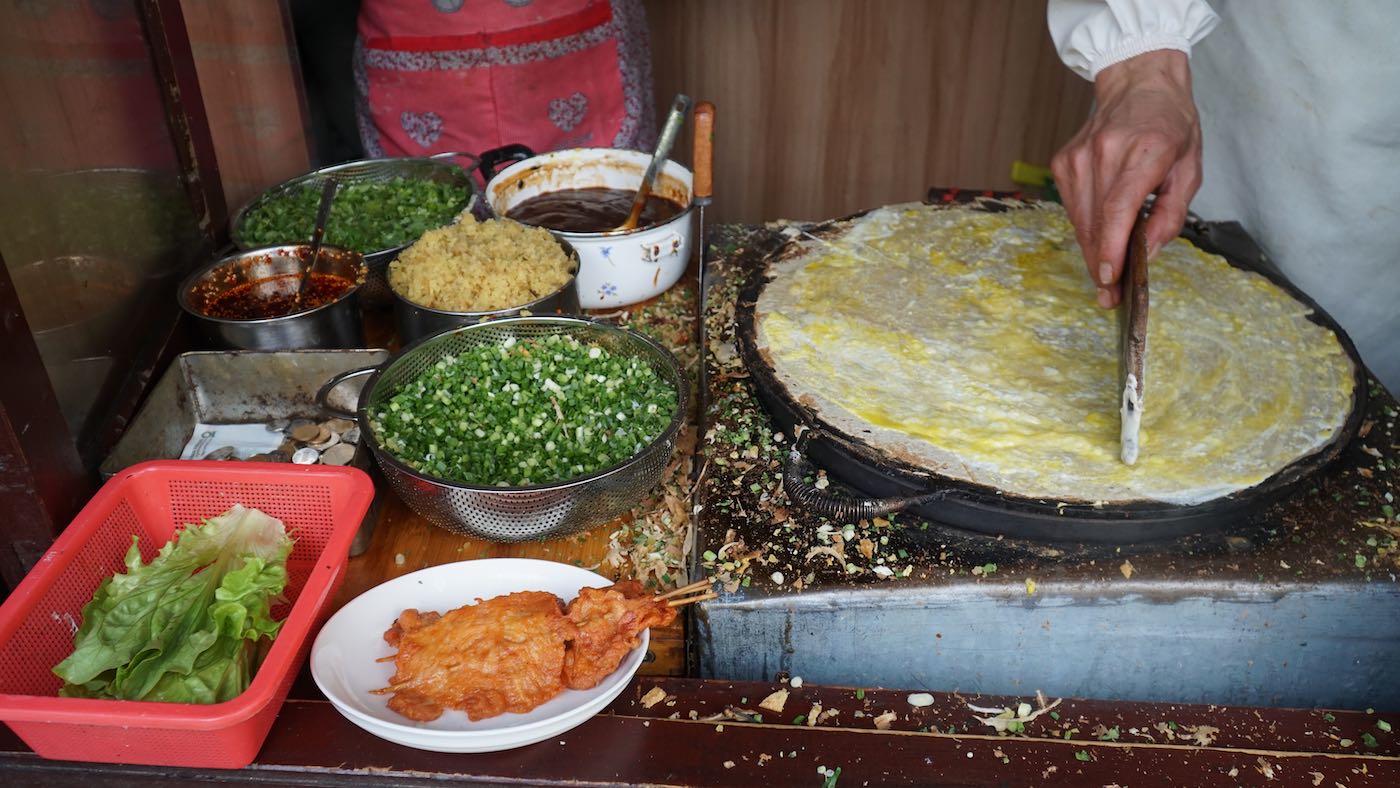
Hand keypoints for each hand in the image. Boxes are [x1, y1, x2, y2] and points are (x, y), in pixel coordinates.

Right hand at [1051, 50, 1201, 307]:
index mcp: (1146, 150)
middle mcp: (1105, 152)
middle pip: (1096, 222)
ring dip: (1093, 248)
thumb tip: (1147, 251)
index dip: (1112, 247)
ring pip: (1080, 220)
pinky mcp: (1063, 162)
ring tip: (1107, 267)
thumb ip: (1171, 213)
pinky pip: (1072, 207)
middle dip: (1102, 263)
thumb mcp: (1190, 167)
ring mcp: (1078, 157)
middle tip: (1110, 295)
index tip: (1110, 278)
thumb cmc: (1170, 125)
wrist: (1138, 84)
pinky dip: (1086, 225)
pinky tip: (1101, 228)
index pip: (1119, 207)